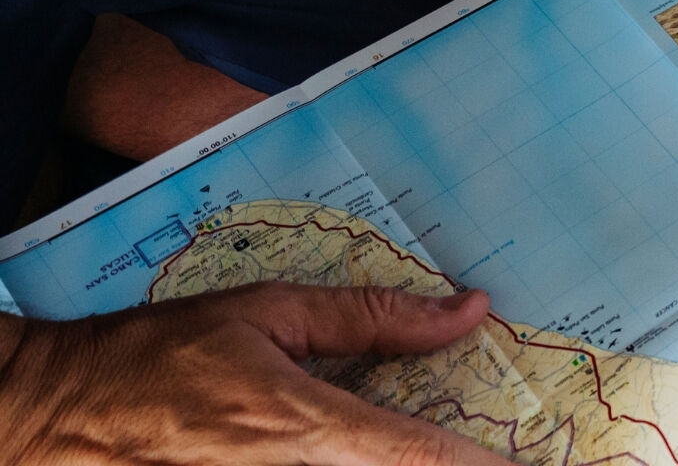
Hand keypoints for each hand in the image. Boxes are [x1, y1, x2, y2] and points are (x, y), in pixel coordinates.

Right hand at [0, 283, 509, 464]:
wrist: (58, 417)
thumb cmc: (159, 356)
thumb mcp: (267, 312)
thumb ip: (372, 316)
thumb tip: (467, 308)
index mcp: (303, 426)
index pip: (420, 456)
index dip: (485, 465)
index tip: (536, 459)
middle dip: (453, 463)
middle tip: (512, 450)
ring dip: (409, 464)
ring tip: (453, 447)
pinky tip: (376, 451)